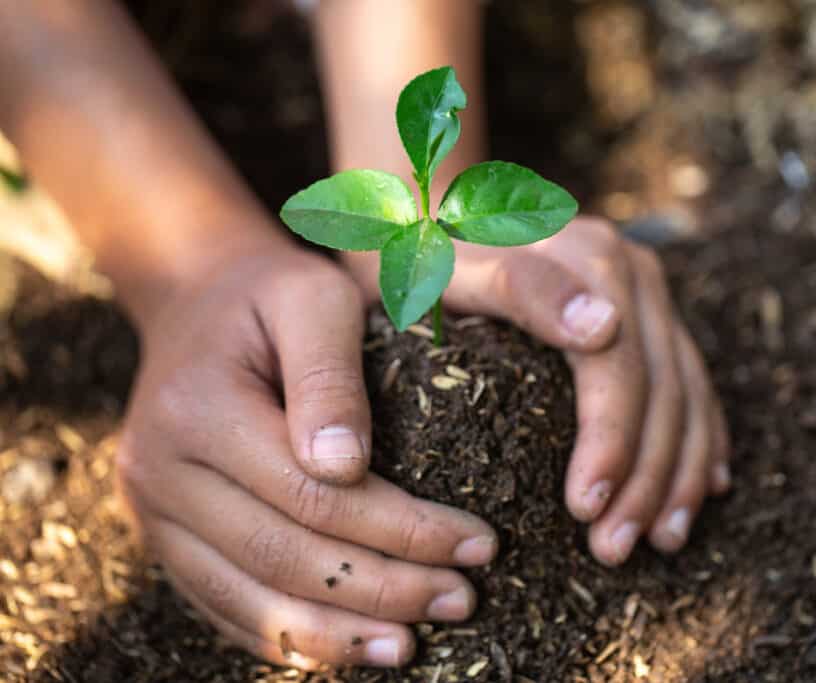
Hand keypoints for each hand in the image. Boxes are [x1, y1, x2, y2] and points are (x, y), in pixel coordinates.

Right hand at [116, 242, 497, 668]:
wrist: (196, 300)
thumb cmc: (273, 294)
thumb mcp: (312, 298)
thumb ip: (329, 375)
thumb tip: (347, 467)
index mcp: (198, 409)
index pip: (314, 495)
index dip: (402, 530)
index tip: (478, 545)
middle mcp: (161, 471)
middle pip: (284, 556)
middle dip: (383, 588)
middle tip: (462, 599)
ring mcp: (153, 513)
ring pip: (250, 598)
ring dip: (338, 633)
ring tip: (412, 643)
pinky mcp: (162, 538)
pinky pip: (223, 605)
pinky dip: (289, 636)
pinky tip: (348, 648)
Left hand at [344, 216, 730, 565]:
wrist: (437, 215)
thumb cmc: (425, 254)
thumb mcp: (450, 265)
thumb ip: (522, 289)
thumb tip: (604, 329)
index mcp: (590, 259)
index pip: (616, 368)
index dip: (612, 443)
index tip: (587, 510)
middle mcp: (633, 273)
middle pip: (660, 387)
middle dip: (645, 477)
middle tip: (614, 548)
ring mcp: (651, 294)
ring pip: (688, 392)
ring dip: (680, 473)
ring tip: (661, 542)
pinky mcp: (656, 315)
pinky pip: (696, 383)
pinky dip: (703, 440)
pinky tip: (703, 492)